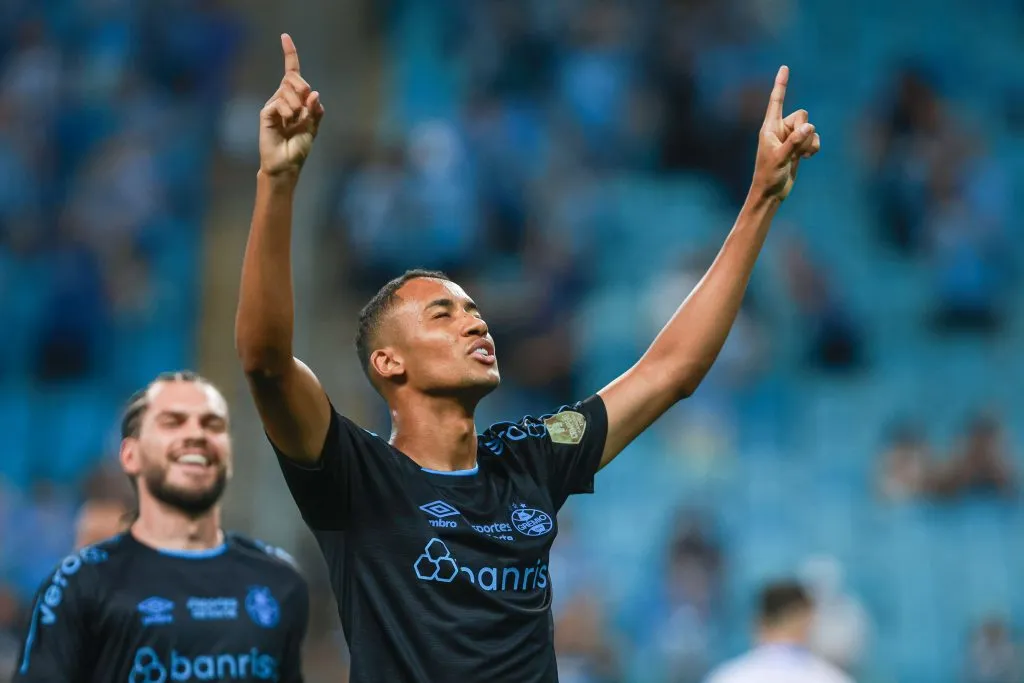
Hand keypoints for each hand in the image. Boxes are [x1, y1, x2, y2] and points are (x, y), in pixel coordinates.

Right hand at [259, 34, 324, 177]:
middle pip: (294, 78)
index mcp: (296, 100)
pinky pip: (280, 103)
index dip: (289, 54)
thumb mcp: (313, 127)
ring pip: (288, 90)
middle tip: (305, 108)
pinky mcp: (267, 113)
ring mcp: (274, 104)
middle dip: (302, 87)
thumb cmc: (299, 147)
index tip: (285, 36)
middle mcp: (283, 98)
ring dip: (297, 107)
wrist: (286, 165)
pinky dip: (288, 113)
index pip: (292, 73)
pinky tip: (286, 124)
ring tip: (294, 122)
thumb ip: (315, 110)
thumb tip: (314, 94)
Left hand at [752, 66, 820, 201]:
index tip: (784, 67)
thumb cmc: (769, 176)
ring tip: (799, 157)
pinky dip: (812, 148)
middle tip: (794, 148)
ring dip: (809, 143)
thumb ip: (795, 142)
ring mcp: (790, 138)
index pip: (776, 101)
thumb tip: (809, 127)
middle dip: (804, 130)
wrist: (771, 193)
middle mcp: (780, 129)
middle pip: (802, 115)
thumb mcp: (781, 158)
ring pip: (810, 128)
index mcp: (770, 128)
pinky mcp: (798, 147)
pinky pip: (813, 138)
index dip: (781, 84)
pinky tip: (805, 159)